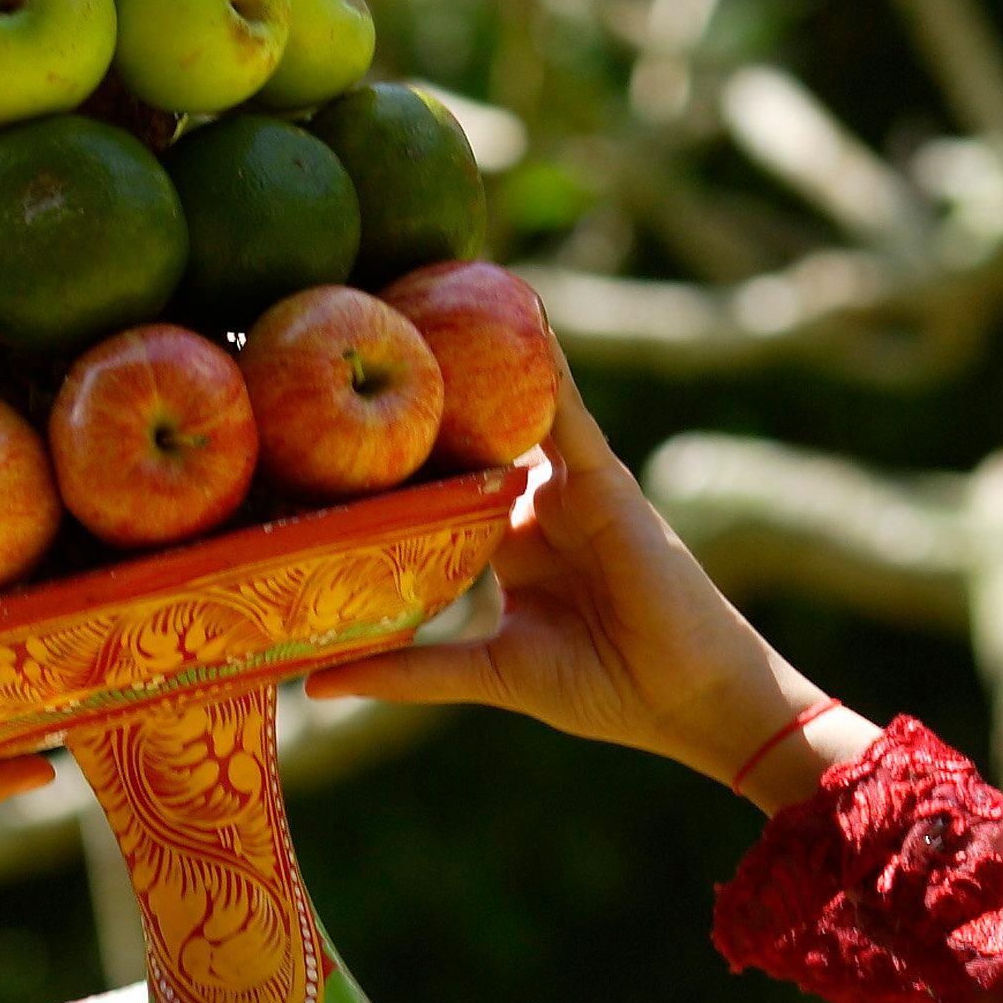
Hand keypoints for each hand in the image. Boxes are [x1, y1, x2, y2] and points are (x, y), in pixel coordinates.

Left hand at [308, 369, 866, 802]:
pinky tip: (521, 314)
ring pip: (513, 417)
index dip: (395, 465)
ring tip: (426, 304)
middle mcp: (535, 508)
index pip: (441, 492)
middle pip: (470, 444)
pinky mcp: (605, 480)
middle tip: (361, 348)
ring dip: (481, 363)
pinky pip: (569, 413)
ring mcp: (570, 488)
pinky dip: (550, 367)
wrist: (686, 698)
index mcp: (507, 548)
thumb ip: (410, 669)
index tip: (325, 438)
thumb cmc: (603, 688)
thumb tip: (316, 682)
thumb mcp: (489, 672)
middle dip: (426, 404)